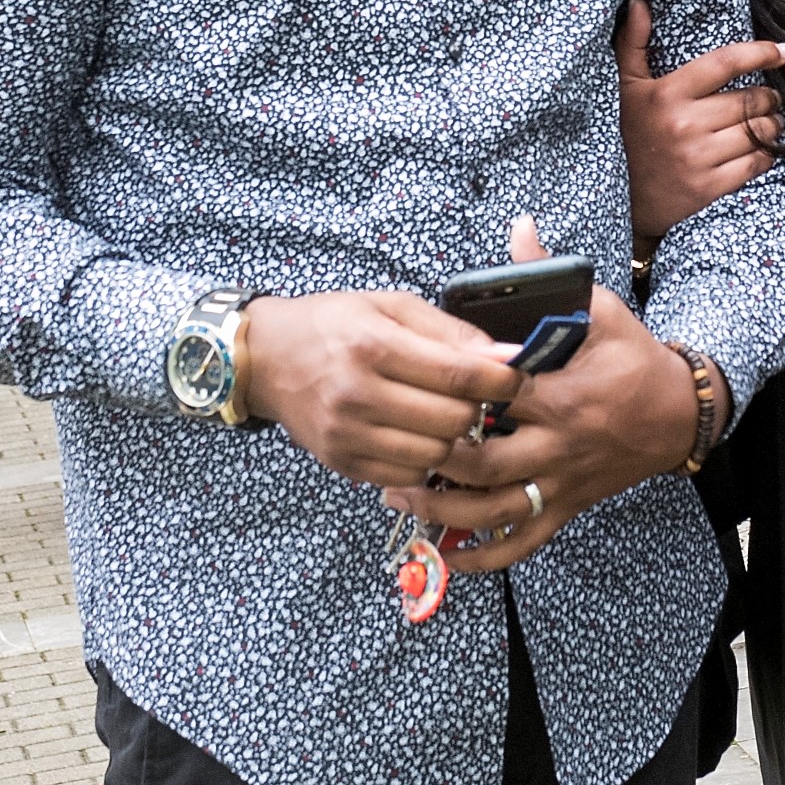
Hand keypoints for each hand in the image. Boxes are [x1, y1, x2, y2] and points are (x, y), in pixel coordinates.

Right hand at [245, 291, 521, 489]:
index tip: (519, 377)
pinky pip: (407, 476)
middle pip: (452, 421)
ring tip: (448, 415)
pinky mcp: (341, 463)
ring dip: (454, 439)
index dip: (501, 381)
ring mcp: (347, 435)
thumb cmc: (333, 324)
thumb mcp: (391, 307)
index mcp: (373, 347)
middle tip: (477, 396)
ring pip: (434, 456)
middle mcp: (357, 395)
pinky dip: (425, 461)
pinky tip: (421, 436)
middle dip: (478, 410)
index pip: (458, 376)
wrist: (265, 358)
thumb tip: (506, 357)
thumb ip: (450, 332)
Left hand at [382, 234, 704, 571]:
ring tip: (398, 496)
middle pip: (481, 464)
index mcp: (562, 396)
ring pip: (494, 510)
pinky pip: (524, 542)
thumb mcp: (601, 310)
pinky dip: (485, 555)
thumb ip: (551, 276)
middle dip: (431, 458)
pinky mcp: (568, 507)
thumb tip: (518, 228)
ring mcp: (561, 482)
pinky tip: (447, 553)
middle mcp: (558, 446)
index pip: (494, 400)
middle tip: (392, 444)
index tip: (413, 387)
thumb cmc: (635, 359)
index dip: (450, 397)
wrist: (680, 413)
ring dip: (441, 509)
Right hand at [616, 0, 784, 241]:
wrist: (621, 199)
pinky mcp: (708, 187)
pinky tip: (763, 148)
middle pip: (749, 100)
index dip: (760, 53)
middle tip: (769, 97)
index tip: (783, 51)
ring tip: (770, 121)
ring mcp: (697, 157)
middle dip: (768, 97)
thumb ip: (632, 42)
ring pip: (758, 131)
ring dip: (773, 124)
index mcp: (666, 93)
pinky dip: (767, 153)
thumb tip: (638, 2)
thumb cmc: (625, 134)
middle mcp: (683, 123)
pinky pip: (756, 163)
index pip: (725, 62)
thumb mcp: (623, 87)